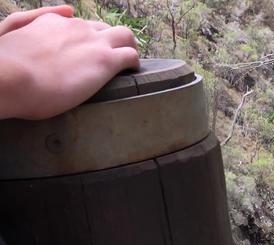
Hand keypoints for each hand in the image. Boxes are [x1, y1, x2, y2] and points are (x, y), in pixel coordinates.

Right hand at [0, 11, 138, 119]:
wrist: (10, 78)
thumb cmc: (4, 64)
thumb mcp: (9, 32)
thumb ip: (31, 21)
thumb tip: (64, 12)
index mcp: (53, 22)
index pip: (78, 25)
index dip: (86, 38)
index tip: (87, 50)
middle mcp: (76, 27)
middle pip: (104, 28)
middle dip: (110, 41)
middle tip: (112, 57)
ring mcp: (93, 42)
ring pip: (125, 36)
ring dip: (129, 47)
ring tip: (129, 62)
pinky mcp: (105, 60)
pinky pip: (131, 56)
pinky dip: (134, 63)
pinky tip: (132, 72)